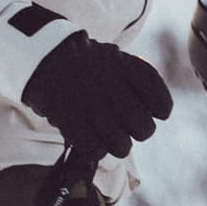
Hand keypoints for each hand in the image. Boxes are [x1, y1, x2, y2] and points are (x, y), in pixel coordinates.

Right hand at [22, 34, 172, 159]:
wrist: (44, 55)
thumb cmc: (88, 65)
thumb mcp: (117, 59)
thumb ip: (138, 82)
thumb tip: (157, 113)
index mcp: (127, 67)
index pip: (160, 99)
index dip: (161, 109)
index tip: (157, 112)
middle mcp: (111, 85)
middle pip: (144, 129)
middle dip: (140, 132)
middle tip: (129, 127)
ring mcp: (90, 103)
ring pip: (121, 145)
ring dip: (118, 145)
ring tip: (110, 136)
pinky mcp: (69, 119)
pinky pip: (94, 149)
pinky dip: (96, 150)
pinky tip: (93, 140)